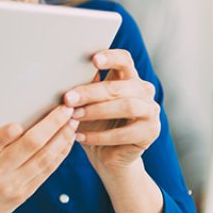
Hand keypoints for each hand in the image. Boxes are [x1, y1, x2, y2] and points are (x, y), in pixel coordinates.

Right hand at [0, 105, 77, 212]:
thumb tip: (21, 120)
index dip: (5, 134)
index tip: (18, 123)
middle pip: (29, 147)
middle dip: (51, 126)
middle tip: (65, 111)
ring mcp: (13, 185)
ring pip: (44, 159)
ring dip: (62, 139)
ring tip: (71, 124)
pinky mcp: (24, 194)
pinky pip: (47, 171)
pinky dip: (60, 154)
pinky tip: (67, 142)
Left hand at [63, 49, 159, 177]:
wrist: (107, 154)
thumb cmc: (94, 123)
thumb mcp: (86, 104)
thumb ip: (82, 89)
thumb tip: (60, 76)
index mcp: (128, 78)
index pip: (124, 60)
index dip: (111, 57)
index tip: (94, 60)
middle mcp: (143, 91)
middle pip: (119, 86)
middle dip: (91, 92)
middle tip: (68, 99)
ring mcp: (151, 111)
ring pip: (126, 106)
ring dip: (97, 111)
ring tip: (74, 117)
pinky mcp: (151, 132)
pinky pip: (125, 133)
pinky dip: (99, 136)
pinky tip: (80, 137)